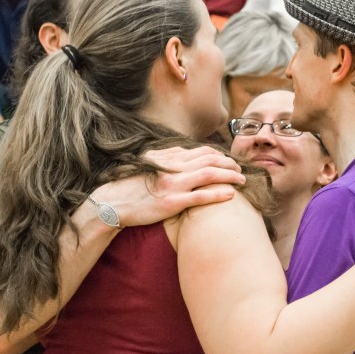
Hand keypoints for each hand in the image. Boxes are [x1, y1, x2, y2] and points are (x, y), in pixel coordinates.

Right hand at [91, 146, 245, 226]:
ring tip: (242, 180)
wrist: (113, 203)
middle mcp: (173, 167)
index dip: (219, 154)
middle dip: (229, 163)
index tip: (228, 160)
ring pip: (210, 174)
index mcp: (168, 157)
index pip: (201, 151)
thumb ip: (167, 155)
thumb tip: (185, 150)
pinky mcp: (172, 202)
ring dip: (229, 175)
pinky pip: (201, 196)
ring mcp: (173, 184)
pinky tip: (231, 194)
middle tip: (240, 169)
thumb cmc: (130, 185)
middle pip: (210, 159)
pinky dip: (218, 193)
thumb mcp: (147, 162)